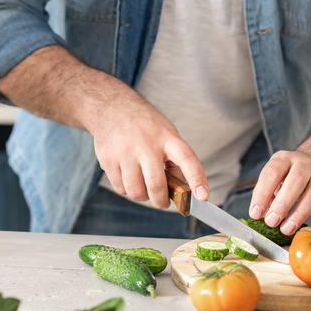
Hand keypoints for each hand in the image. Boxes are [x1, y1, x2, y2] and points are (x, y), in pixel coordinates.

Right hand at [89, 100, 208, 208]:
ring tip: (143, 185)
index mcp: (167, 137)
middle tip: (162, 202)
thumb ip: (176, 159)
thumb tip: (183, 189)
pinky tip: (128, 176)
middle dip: (161, 201)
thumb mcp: (166, 133)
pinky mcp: (108, 160)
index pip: (187, 158)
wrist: (112, 108)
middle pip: (156, 184)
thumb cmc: (145, 125)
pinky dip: (127, 189)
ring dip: (142, 196)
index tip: (202, 196)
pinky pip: (120, 189)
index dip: (196, 178)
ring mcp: (125, 152)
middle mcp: (146, 144)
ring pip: (136, 192)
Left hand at [249, 150, 310, 234]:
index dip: (263, 194)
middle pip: (296, 181)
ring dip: (299, 214)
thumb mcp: (273, 180)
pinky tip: (306, 232)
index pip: (272, 173)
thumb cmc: (288, 178)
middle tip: (271, 222)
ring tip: (286, 230)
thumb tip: (260, 216)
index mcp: (285, 159)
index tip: (255, 214)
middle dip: (282, 204)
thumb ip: (265, 196)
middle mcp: (305, 165)